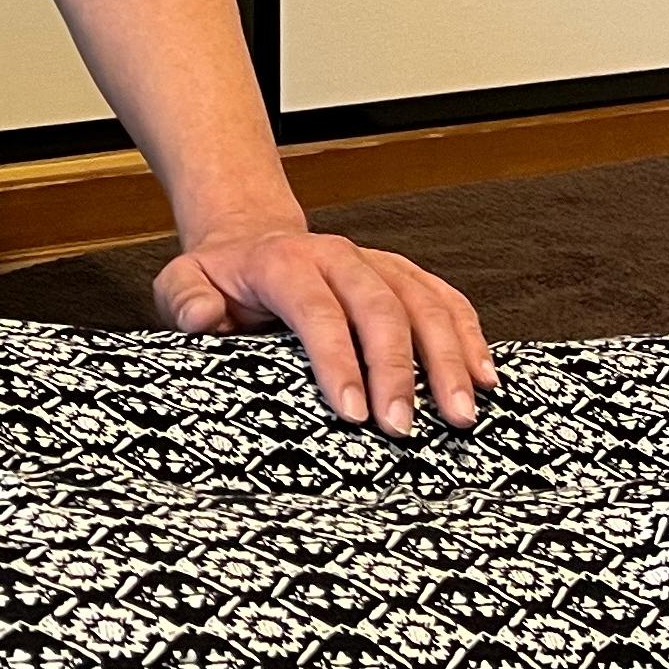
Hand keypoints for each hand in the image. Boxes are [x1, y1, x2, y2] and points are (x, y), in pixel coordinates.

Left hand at [153, 226, 497, 434]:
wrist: (250, 239)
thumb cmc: (218, 278)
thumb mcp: (182, 283)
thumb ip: (185, 301)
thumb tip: (204, 318)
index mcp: (283, 262)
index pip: (317, 310)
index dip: (338, 360)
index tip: (352, 413)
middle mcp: (338, 257)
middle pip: (380, 308)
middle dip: (397, 370)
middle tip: (403, 428)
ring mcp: (377, 264)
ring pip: (424, 303)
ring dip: (448, 357)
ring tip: (461, 413)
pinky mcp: (403, 275)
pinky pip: (445, 299)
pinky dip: (469, 336)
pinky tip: (486, 378)